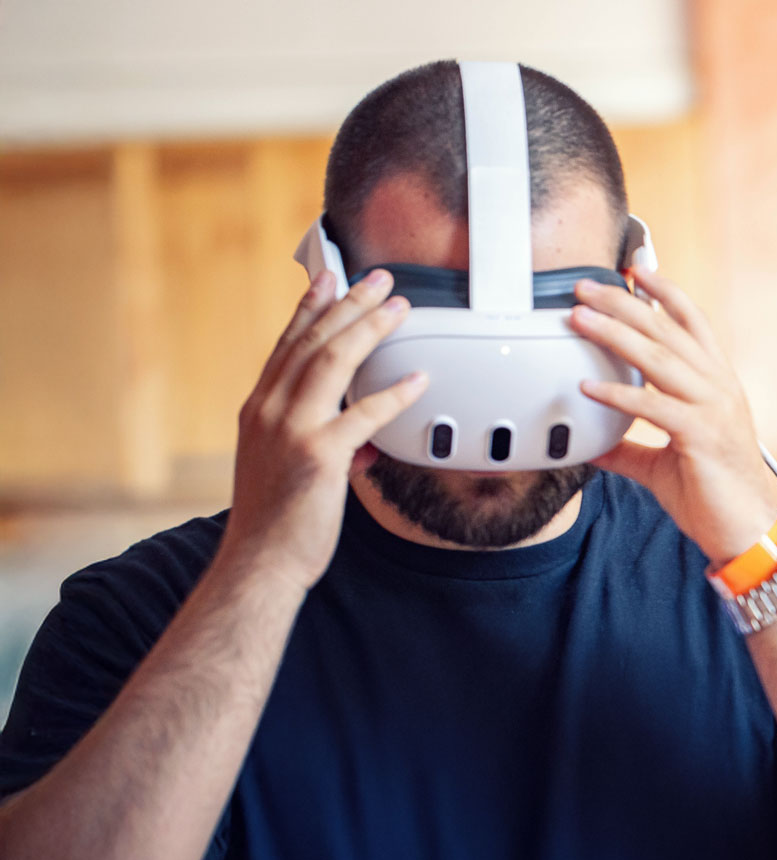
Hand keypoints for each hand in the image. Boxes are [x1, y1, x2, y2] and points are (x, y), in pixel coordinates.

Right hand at [222, 270, 426, 590]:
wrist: (259, 562)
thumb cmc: (277, 521)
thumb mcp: (289, 469)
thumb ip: (325, 444)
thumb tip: (364, 443)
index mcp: (258, 409)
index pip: (286, 346)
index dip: (310, 309)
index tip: (329, 279)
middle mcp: (268, 410)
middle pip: (312, 341)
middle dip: (348, 304)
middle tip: (378, 279)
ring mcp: (291, 430)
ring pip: (333, 361)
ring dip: (370, 329)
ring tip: (400, 309)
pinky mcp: (318, 455)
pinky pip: (363, 414)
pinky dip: (394, 395)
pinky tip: (418, 381)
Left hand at [569, 270, 776, 561]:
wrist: (746, 532)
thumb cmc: (714, 496)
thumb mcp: (663, 464)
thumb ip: (628, 448)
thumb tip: (591, 443)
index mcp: (717, 385)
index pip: (692, 324)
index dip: (665, 293)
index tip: (636, 269)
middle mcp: (719, 389)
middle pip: (668, 331)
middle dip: (626, 303)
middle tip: (587, 287)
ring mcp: (714, 410)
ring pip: (660, 359)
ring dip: (616, 334)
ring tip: (580, 319)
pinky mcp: (702, 436)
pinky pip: (654, 407)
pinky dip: (619, 393)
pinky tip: (589, 387)